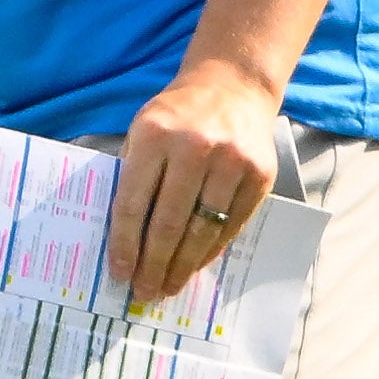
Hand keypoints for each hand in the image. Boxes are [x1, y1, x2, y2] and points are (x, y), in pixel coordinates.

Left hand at [106, 66, 281, 303]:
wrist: (233, 86)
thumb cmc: (177, 115)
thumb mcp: (142, 129)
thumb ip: (132, 174)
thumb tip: (121, 237)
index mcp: (155, 135)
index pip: (135, 202)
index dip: (125, 243)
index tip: (119, 273)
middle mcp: (195, 148)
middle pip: (170, 223)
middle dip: (154, 265)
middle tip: (144, 292)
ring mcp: (232, 162)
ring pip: (203, 230)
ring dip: (183, 266)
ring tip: (168, 286)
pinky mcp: (259, 175)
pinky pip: (232, 225)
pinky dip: (210, 250)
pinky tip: (195, 265)